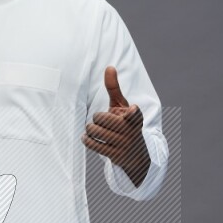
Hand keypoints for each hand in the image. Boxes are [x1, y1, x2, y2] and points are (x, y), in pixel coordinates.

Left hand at [82, 66, 150, 186]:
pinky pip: (93, 144)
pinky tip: (87, 137)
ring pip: (94, 130)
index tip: (132, 110)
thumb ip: (114, 88)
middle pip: (101, 118)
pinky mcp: (115, 155)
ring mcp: (123, 144)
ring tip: (93, 129)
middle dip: (97, 118)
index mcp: (135, 116)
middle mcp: (131, 130)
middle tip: (101, 120)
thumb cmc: (125, 123)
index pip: (133, 113)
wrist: (135, 154)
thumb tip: (109, 67)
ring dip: (90, 128)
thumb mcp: (122, 106)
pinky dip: (86, 139)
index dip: (131, 112)